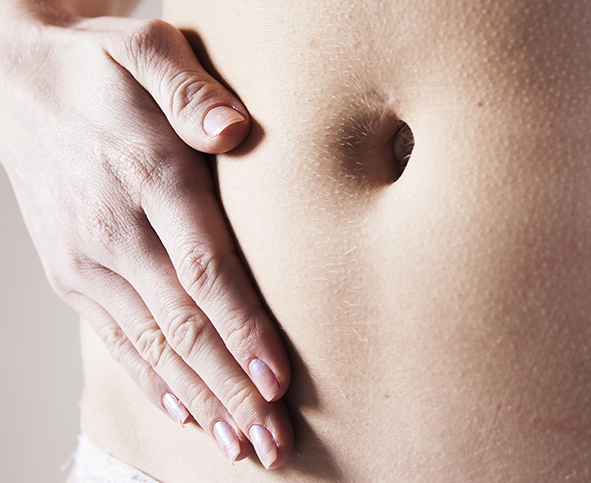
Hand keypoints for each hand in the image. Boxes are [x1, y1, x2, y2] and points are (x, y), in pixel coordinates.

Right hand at [0, 5, 291, 468]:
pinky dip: (151, 381)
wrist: (14, 76)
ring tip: (240, 445)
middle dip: (232, 390)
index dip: (242, 330)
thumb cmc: (98, 65)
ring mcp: (89, 260)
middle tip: (273, 440)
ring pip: (153, 346)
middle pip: (184, 327)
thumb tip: (234, 130)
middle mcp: (116, 231)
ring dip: (201, 400)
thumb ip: (191, 90)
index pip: (206, 271)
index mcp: (148, 178)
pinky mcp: (74, 274)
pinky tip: (183, 412)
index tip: (277, 381)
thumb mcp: (145, 48)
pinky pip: (116, 339)